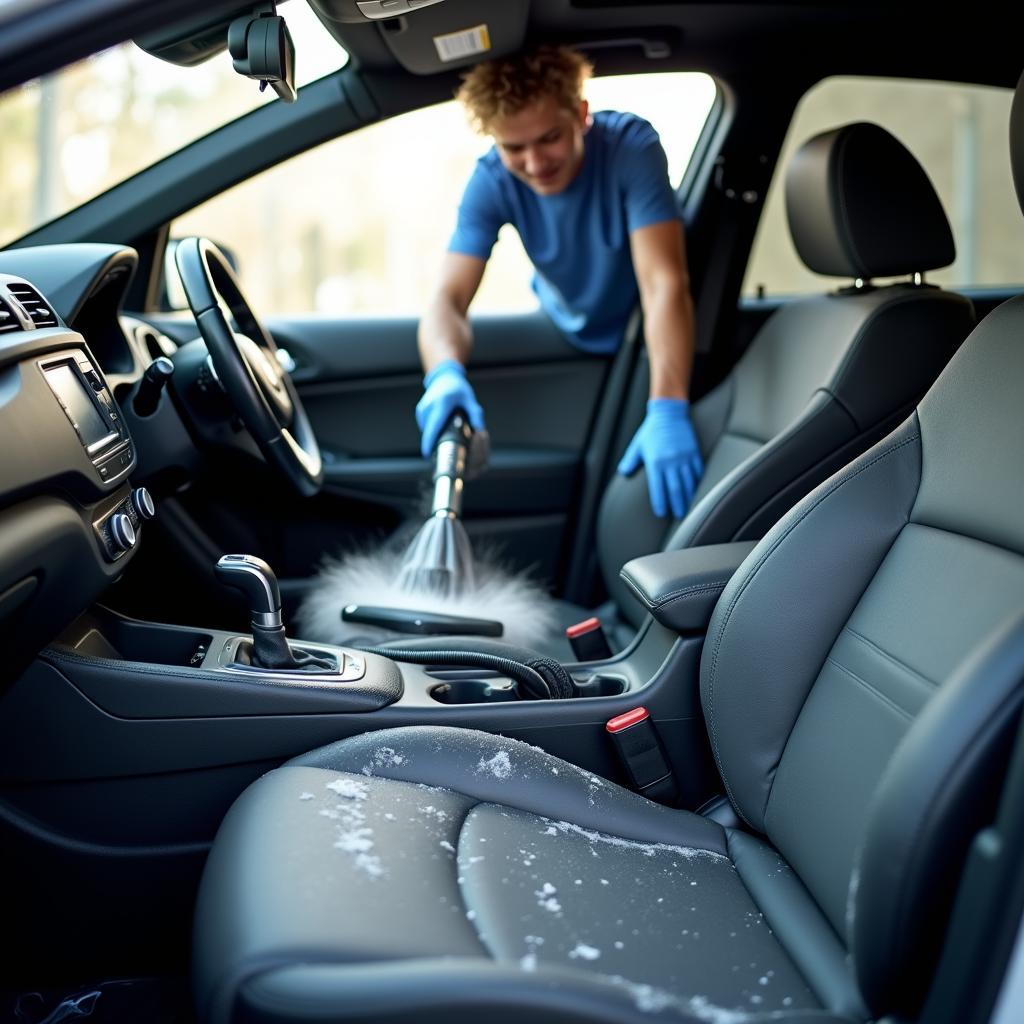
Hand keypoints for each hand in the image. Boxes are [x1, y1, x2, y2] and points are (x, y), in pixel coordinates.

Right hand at [415, 359, 485, 456]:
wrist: (444, 377)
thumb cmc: (458, 388)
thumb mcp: (470, 400)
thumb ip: (476, 415)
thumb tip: (479, 430)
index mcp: (442, 403)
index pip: (433, 426)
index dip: (429, 442)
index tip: (427, 453)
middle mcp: (430, 406)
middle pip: (430, 431)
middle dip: (437, 441)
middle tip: (450, 442)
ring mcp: (423, 409)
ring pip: (428, 429)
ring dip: (436, 433)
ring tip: (447, 426)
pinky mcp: (420, 411)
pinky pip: (426, 425)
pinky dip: (434, 428)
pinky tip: (442, 422)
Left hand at [617, 398, 703, 517]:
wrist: (668, 413)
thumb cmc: (651, 430)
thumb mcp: (637, 446)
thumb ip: (630, 461)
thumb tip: (623, 473)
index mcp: (655, 462)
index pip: (658, 488)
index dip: (660, 502)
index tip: (661, 512)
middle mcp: (670, 461)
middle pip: (675, 488)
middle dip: (677, 504)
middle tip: (679, 516)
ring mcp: (684, 457)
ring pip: (688, 482)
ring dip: (689, 496)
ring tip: (689, 507)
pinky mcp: (693, 452)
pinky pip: (697, 470)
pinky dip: (698, 482)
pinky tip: (697, 490)